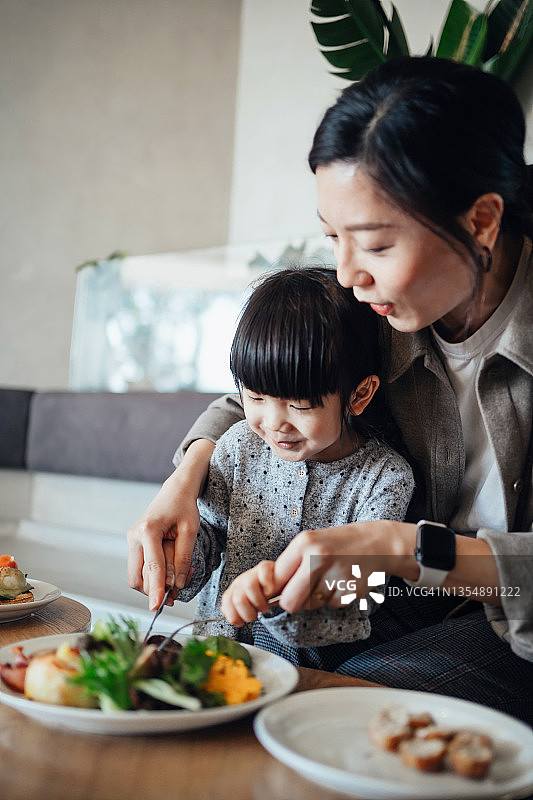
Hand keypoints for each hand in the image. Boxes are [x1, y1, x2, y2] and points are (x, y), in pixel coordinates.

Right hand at [127, 439, 213, 609]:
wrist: (174, 491)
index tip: (157, 607)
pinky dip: (156, 574)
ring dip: (157, 582)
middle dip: (156, 588)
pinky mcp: (135, 545)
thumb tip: (177, 584)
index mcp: (148, 530)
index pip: (152, 567)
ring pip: (138, 576)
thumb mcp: (190, 530)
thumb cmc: (184, 507)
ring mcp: (132, 541)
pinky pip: (142, 569)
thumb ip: (183, 558)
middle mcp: (134, 537)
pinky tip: (174, 567)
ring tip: (182, 573)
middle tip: (181, 586)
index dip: (155, 589)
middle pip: (138, 578)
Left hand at [221, 561, 276, 624]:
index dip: (234, 616)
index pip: (226, 604)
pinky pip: (263, 572)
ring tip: (265, 606)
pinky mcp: (266, 567)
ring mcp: (252, 573)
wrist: (277, 583)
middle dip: (249, 613)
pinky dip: (268, 584)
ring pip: (249, 586)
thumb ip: (238, 613)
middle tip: (256, 613)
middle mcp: (241, 582)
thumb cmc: (263, 597)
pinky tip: (270, 591)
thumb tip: (235, 621)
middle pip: (238, 599)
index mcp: (234, 592)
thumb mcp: (248, 607)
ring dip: (259, 601)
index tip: (242, 622)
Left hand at [272, 520, 413, 611]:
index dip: (274, 592)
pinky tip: (342, 582)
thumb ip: (290, 565)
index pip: (276, 579)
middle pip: (290, 602)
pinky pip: (331, 605)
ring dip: (317, 598)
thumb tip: (269, 592)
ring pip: (311, 605)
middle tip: (303, 593)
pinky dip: (334, 598)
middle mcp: (318, 558)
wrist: (377, 542)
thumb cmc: (337, 544)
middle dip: (294, 602)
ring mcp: (336, 574)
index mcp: (304, 543)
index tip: (277, 595)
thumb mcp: (310, 543)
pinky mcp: (351, 590)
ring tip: (329, 579)